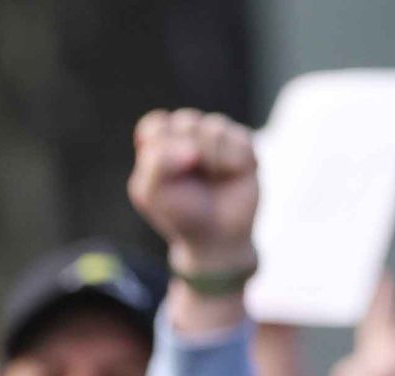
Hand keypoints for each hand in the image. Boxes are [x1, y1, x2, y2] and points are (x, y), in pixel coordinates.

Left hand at [127, 108, 259, 277]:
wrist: (217, 237)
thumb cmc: (180, 214)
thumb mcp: (151, 193)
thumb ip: (156, 162)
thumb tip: (192, 149)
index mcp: (161, 145)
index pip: (156, 124)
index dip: (161, 145)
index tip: (165, 172)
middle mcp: (188, 137)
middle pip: (185, 120)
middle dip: (186, 151)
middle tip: (190, 177)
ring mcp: (217, 139)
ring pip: (214, 126)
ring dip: (212, 157)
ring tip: (213, 178)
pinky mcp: (243, 145)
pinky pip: (240, 136)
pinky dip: (233, 159)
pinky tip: (231, 174)